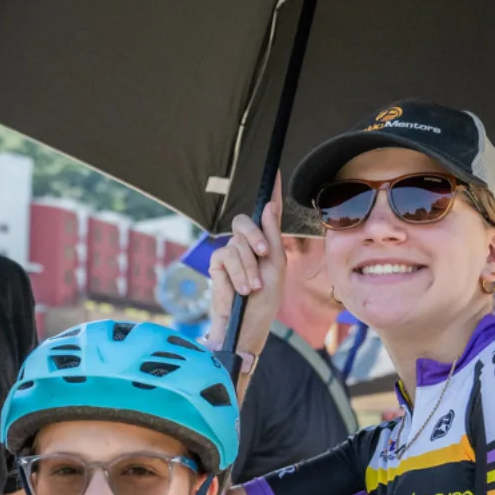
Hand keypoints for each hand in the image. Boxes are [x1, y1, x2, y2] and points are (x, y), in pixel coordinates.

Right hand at [206, 180, 285, 362]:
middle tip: (263, 256)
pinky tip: (241, 288)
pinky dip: (237, 273)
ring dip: (248, 268)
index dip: (272, 192)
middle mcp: (246, 244)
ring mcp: (230, 254)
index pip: (267, 213)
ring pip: (237, 244)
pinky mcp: (217, 266)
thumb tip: (268, 206)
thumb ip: (271, 235)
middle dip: (255, 238)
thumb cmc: (265, 300)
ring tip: (251, 288)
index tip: (277, 171)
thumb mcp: (276, 265)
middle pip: (244, 222)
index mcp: (266, 242)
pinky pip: (225, 257)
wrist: (247, 323)